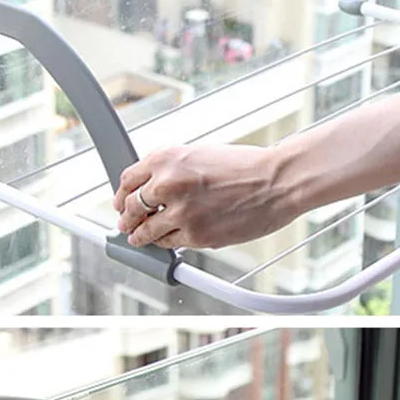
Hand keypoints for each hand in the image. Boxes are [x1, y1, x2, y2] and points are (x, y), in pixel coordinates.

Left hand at [114, 144, 296, 248]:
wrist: (277, 182)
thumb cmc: (246, 167)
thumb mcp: (200, 154)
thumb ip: (173, 169)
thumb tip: (152, 187)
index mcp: (167, 159)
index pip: (128, 180)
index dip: (122, 195)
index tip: (122, 202)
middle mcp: (169, 184)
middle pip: (132, 207)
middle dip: (126, 218)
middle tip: (125, 224)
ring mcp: (182, 213)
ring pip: (146, 231)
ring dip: (139, 236)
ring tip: (138, 239)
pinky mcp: (196, 236)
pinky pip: (170, 244)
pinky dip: (165, 244)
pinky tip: (166, 243)